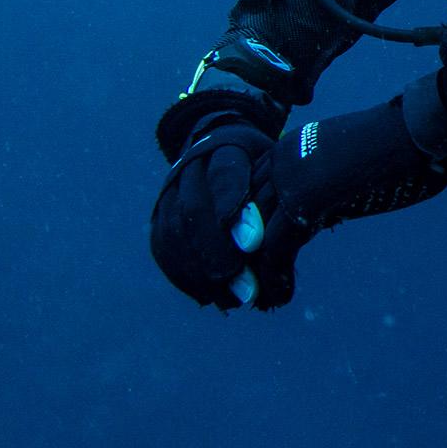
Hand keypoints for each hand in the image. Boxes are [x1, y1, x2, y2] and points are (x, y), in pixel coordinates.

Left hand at [149, 48, 446, 312]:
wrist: (427, 133)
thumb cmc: (402, 154)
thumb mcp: (349, 176)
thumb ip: (324, 195)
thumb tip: (313, 221)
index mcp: (290, 146)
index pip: (247, 193)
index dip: (238, 232)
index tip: (239, 263)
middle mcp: (280, 156)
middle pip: (236, 213)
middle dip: (230, 255)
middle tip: (230, 290)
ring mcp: (289, 174)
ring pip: (247, 234)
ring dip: (245, 273)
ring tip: (249, 301)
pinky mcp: (304, 198)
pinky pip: (272, 247)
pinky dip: (270, 278)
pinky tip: (276, 298)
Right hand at [150, 117, 290, 309]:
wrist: (219, 147)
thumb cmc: (262, 166)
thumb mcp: (276, 167)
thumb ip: (279, 194)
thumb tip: (289, 238)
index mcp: (224, 148)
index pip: (224, 175)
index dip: (234, 208)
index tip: (251, 243)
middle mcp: (190, 167)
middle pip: (194, 209)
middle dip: (218, 252)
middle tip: (244, 287)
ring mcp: (169, 191)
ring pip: (174, 232)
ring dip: (200, 272)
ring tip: (230, 300)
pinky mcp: (158, 214)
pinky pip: (161, 247)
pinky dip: (182, 275)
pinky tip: (207, 295)